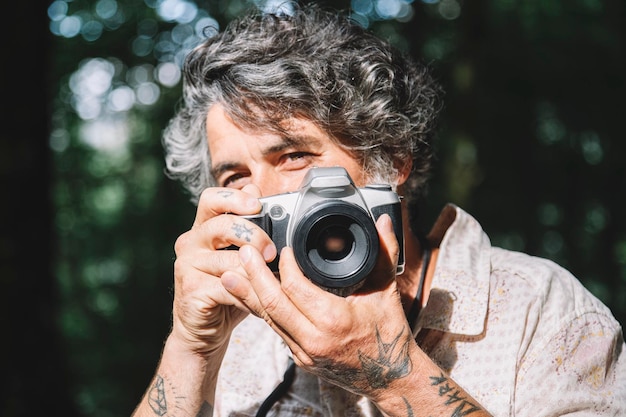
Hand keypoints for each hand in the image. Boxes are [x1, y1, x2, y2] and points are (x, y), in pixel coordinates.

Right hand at [169, 184, 276, 356]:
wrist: (205, 329)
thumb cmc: (228, 288)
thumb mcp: (241, 256)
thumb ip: (248, 226)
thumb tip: (258, 192)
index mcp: (203, 228)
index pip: (212, 198)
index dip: (235, 198)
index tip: (258, 205)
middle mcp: (191, 242)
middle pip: (223, 225)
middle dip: (254, 235)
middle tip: (272, 251)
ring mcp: (187, 265)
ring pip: (229, 260)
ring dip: (256, 272)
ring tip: (272, 282)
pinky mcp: (191, 289)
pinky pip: (228, 286)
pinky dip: (249, 294)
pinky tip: (260, 300)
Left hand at [222, 214, 413, 397]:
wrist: (390, 378)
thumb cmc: (390, 335)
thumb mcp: (387, 291)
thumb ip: (385, 252)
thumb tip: (384, 221)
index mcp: (334, 320)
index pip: (296, 287)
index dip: (285, 265)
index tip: (284, 248)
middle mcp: (314, 339)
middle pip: (273, 304)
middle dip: (254, 276)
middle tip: (243, 253)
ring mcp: (304, 352)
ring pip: (268, 319)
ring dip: (249, 295)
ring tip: (231, 274)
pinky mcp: (300, 358)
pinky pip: (276, 330)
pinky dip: (262, 311)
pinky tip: (251, 296)